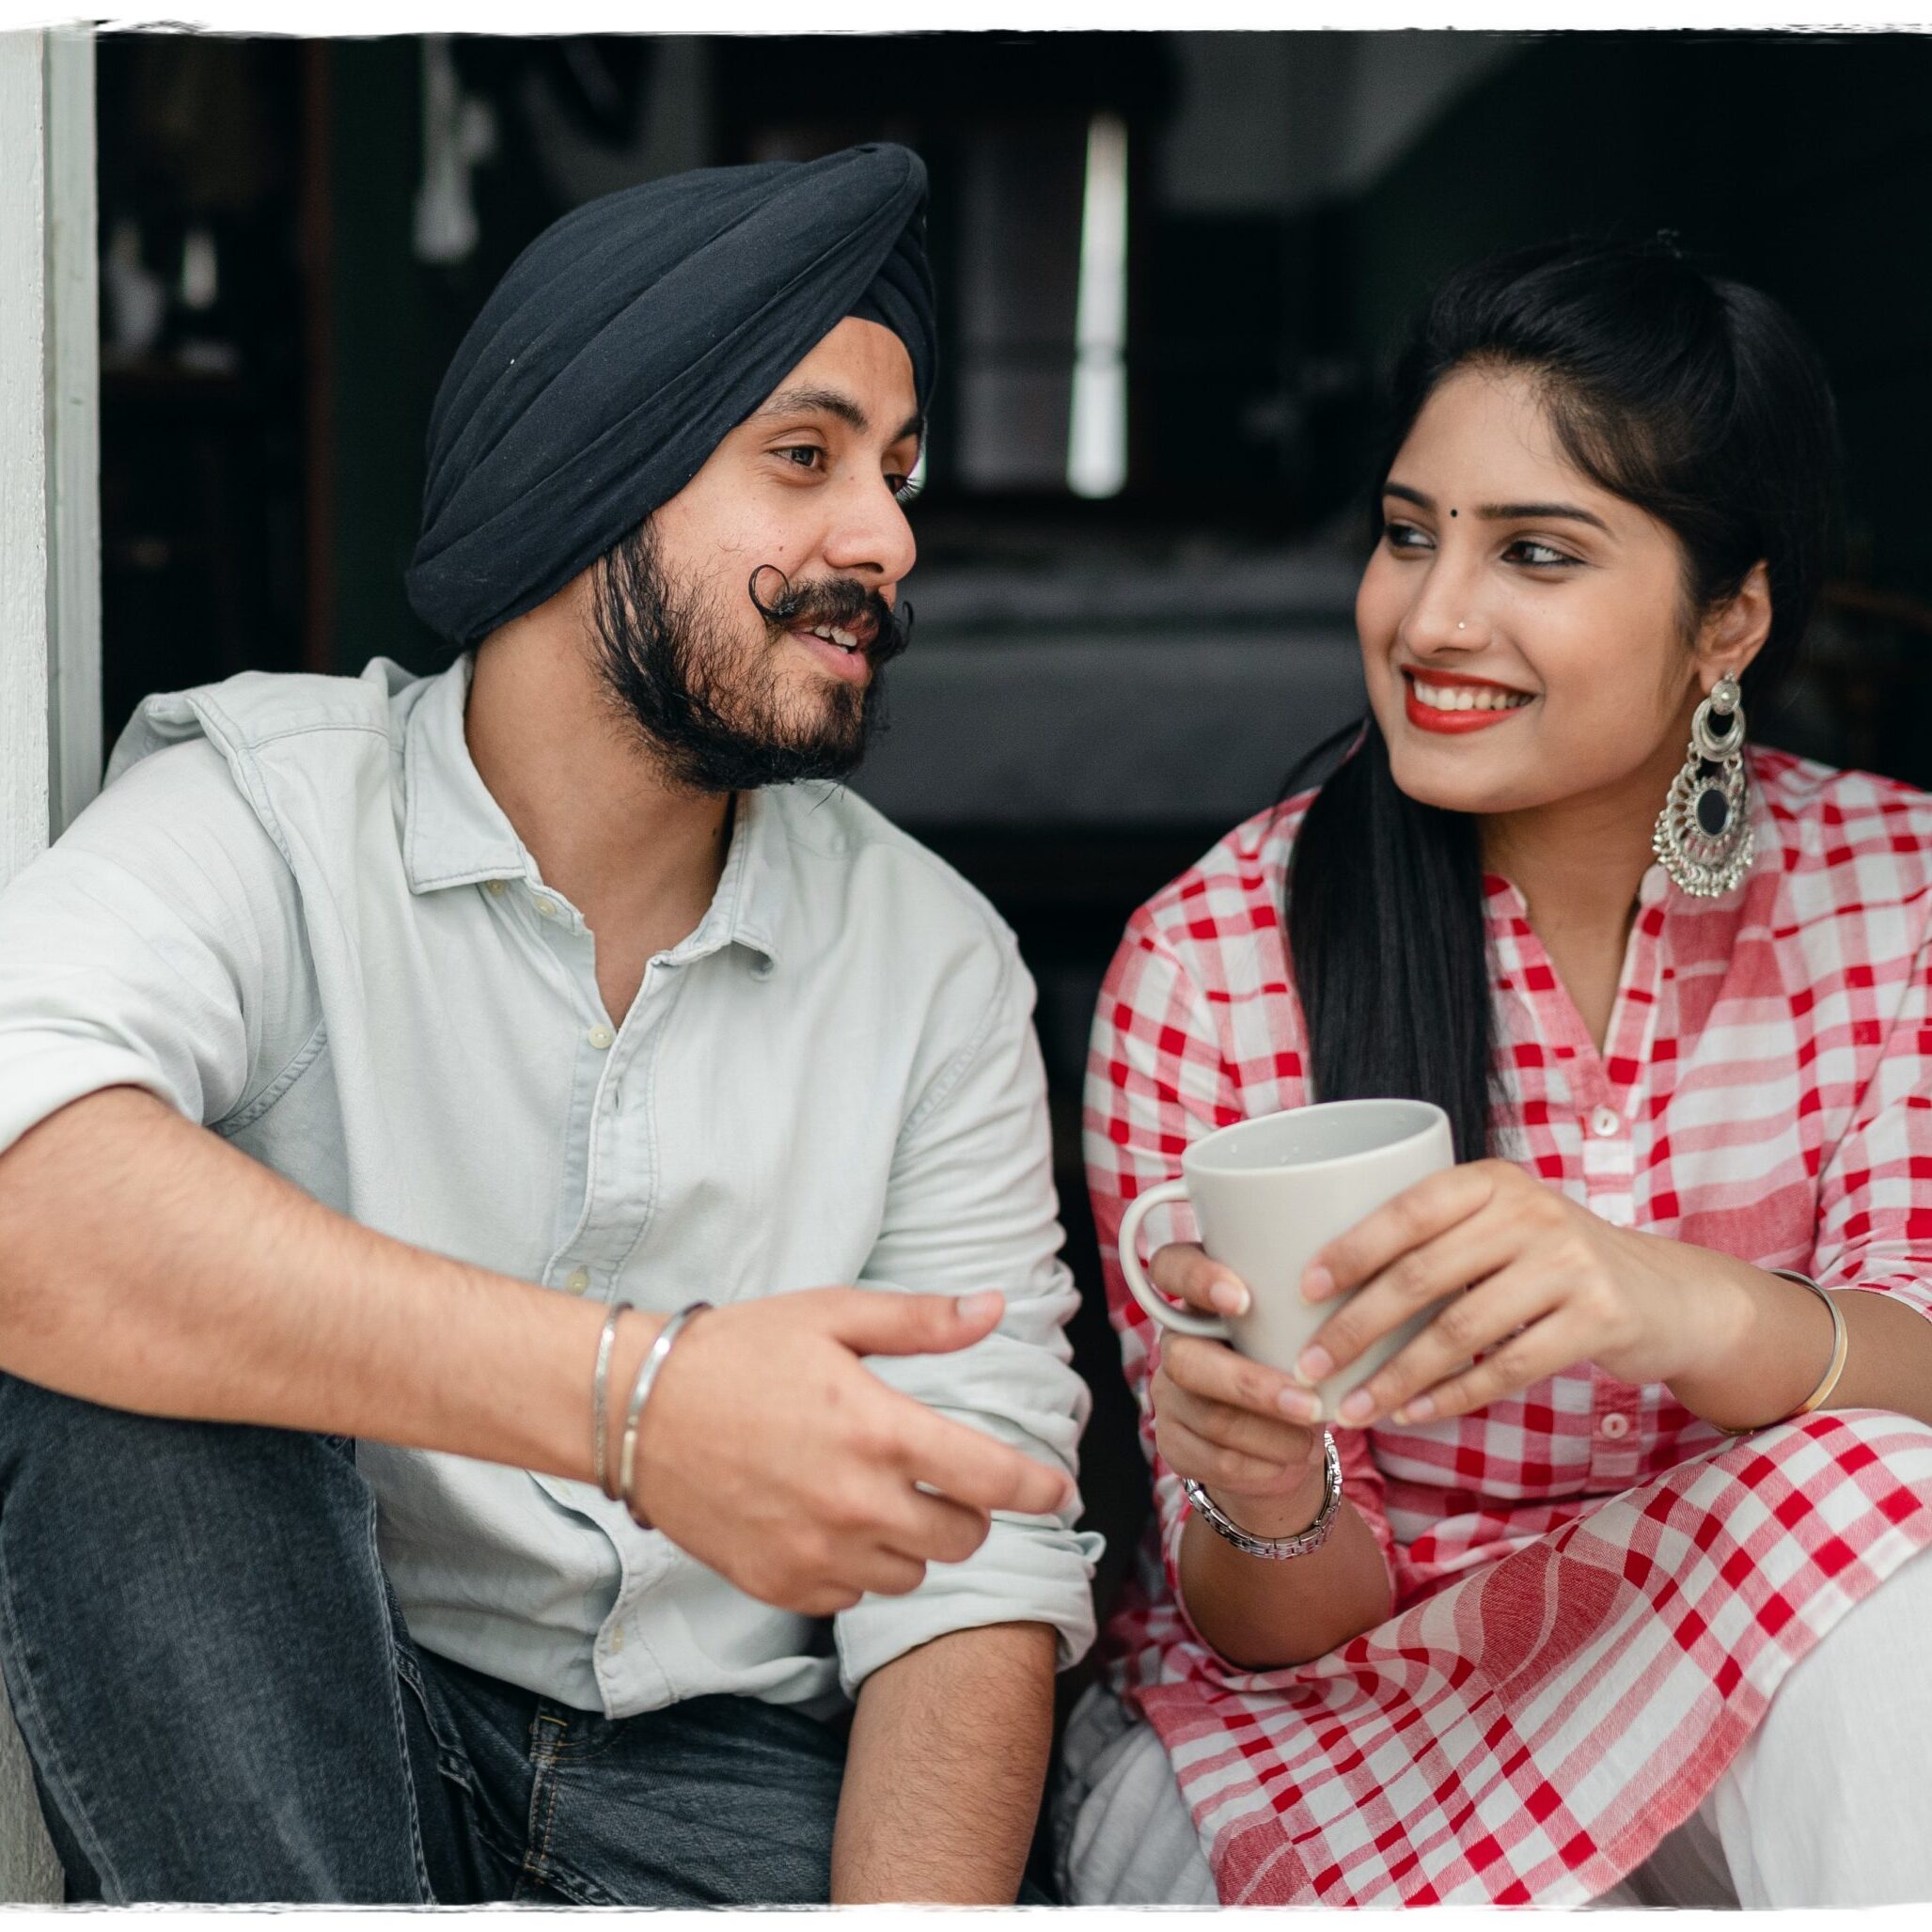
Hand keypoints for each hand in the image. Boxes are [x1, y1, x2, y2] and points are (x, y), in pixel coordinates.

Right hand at [629, 1288, 1076, 1616]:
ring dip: (912, 1539)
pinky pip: (854, 1596)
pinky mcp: (781, 1585)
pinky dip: (857, 1567)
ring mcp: (817, 1553)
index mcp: (880, 1430)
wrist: (634, 1411)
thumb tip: (994, 1309)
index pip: (994, 1480)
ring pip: (911, 1571)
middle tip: (941, 1477)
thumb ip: (921, 1322)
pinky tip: (829, 1523)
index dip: (1040, 1490)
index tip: (1060, 1493)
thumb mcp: (832, 1317)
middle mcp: (857, 1503)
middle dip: (968, 1509)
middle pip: (963, 1536)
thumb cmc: (736, 1352)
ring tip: (874, 1494)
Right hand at [1144, 1242, 1326, 1530]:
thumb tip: (1353, 1302)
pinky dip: (1263, 1466)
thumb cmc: (1299, 1361)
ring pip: (1209, 1417)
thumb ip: (1304, 1305)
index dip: (1196, 1280)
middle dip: (1253, 1386)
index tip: (1243, 1300)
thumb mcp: (1301, 1325)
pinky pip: (1214, 1460)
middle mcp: (1175, 1341)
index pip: (1170, 1267)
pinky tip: (1292, 1462)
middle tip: (1309, 1405)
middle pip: (1185, 1360)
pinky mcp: (1173, 1443)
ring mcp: (1168, 1394)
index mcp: (1201, 1297)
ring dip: (1271, 1435)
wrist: (1284, 1438)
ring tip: (1312, 1440)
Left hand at [1293, 1158, 1714, 1427]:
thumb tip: (1328, 1281)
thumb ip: (1440, 1237)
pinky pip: (1506, 1367)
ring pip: (1458, 1330)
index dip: (1350, 1249)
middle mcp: (1530, 1212)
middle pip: (1421, 1276)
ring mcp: (1569, 1264)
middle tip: (1309, 1368)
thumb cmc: (1555, 1261)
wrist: (1669, 1295)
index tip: (1302, 1290)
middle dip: (1354, 1329)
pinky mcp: (1598, 1318)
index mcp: (1492, 1180)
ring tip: (1352, 1410)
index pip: (1407, 1210)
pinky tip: (1411, 1414)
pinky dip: (1451, 1397)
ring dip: (1395, 1377)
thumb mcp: (1504, 1225)